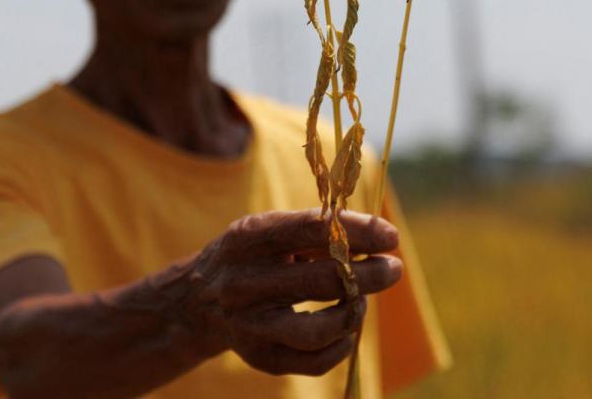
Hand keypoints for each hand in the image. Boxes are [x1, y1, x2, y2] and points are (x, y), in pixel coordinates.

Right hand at [185, 209, 401, 375]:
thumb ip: (318, 231)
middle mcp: (244, 282)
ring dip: (353, 314)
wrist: (198, 299)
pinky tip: (346, 330)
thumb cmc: (255, 256)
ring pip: (317, 330)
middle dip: (370, 275)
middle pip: (322, 281)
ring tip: (361, 300)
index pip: (312, 229)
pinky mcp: (257, 357)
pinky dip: (341, 346)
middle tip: (393, 269)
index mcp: (249, 238)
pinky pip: (313, 361)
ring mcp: (249, 324)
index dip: (358, 232)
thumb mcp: (272, 230)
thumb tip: (379, 237)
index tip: (391, 237)